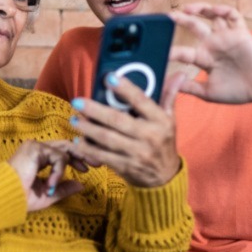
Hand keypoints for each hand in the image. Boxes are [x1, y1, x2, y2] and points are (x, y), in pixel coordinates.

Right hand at [8, 140, 86, 211]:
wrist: (4, 198)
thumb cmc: (20, 199)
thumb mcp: (48, 194)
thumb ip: (63, 188)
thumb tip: (81, 185)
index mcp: (37, 157)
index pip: (62, 151)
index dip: (77, 158)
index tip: (88, 168)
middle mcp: (36, 148)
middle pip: (66, 145)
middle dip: (84, 153)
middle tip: (98, 162)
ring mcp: (35, 146)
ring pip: (65, 149)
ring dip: (74, 163)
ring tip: (76, 175)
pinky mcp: (35, 148)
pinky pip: (58, 157)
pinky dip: (59, 171)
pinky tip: (51, 184)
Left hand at [69, 72, 183, 187]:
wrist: (165, 177)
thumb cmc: (164, 141)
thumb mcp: (170, 119)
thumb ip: (169, 95)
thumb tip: (178, 74)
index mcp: (160, 121)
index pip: (141, 101)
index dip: (125, 89)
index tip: (109, 78)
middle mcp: (149, 136)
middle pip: (118, 121)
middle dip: (95, 110)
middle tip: (78, 101)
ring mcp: (137, 154)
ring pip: (107, 139)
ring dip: (88, 129)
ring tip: (74, 119)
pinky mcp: (126, 167)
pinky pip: (104, 157)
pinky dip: (89, 149)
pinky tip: (78, 141)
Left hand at [169, 2, 251, 103]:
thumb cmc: (237, 91)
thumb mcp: (208, 93)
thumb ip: (189, 88)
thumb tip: (168, 85)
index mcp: (204, 58)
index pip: (183, 51)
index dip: (171, 51)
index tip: (160, 52)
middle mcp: (213, 45)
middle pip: (194, 26)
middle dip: (181, 19)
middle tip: (169, 16)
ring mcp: (226, 37)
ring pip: (212, 16)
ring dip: (201, 9)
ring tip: (188, 8)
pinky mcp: (241, 33)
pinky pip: (233, 16)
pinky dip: (224, 10)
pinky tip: (215, 9)